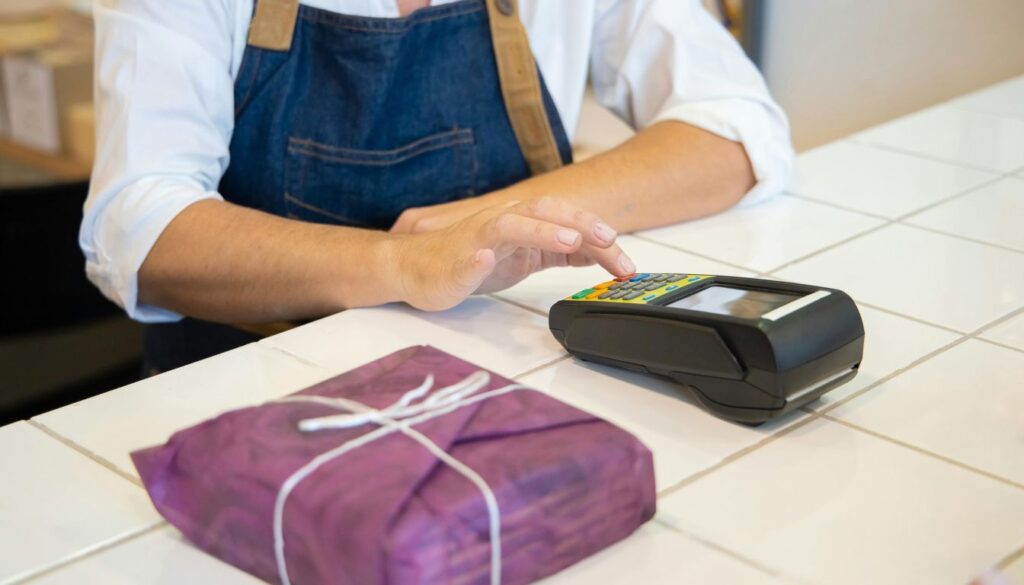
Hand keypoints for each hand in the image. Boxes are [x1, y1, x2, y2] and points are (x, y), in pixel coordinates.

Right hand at [386, 197, 634, 310]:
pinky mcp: (454, 263)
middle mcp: (503, 224)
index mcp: (523, 224)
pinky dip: (476, 257)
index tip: (625, 261)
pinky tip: (484, 259)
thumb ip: (559, 253)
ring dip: (541, 231)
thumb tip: (597, 252)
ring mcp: (477, 240)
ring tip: (569, 240)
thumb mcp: (526, 258)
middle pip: (545, 213)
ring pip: (510, 226)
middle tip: (610, 240)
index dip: (598, 236)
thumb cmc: (470, 261)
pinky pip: (466, 258)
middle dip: (579, 223)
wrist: (417, 269)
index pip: (566, 221)